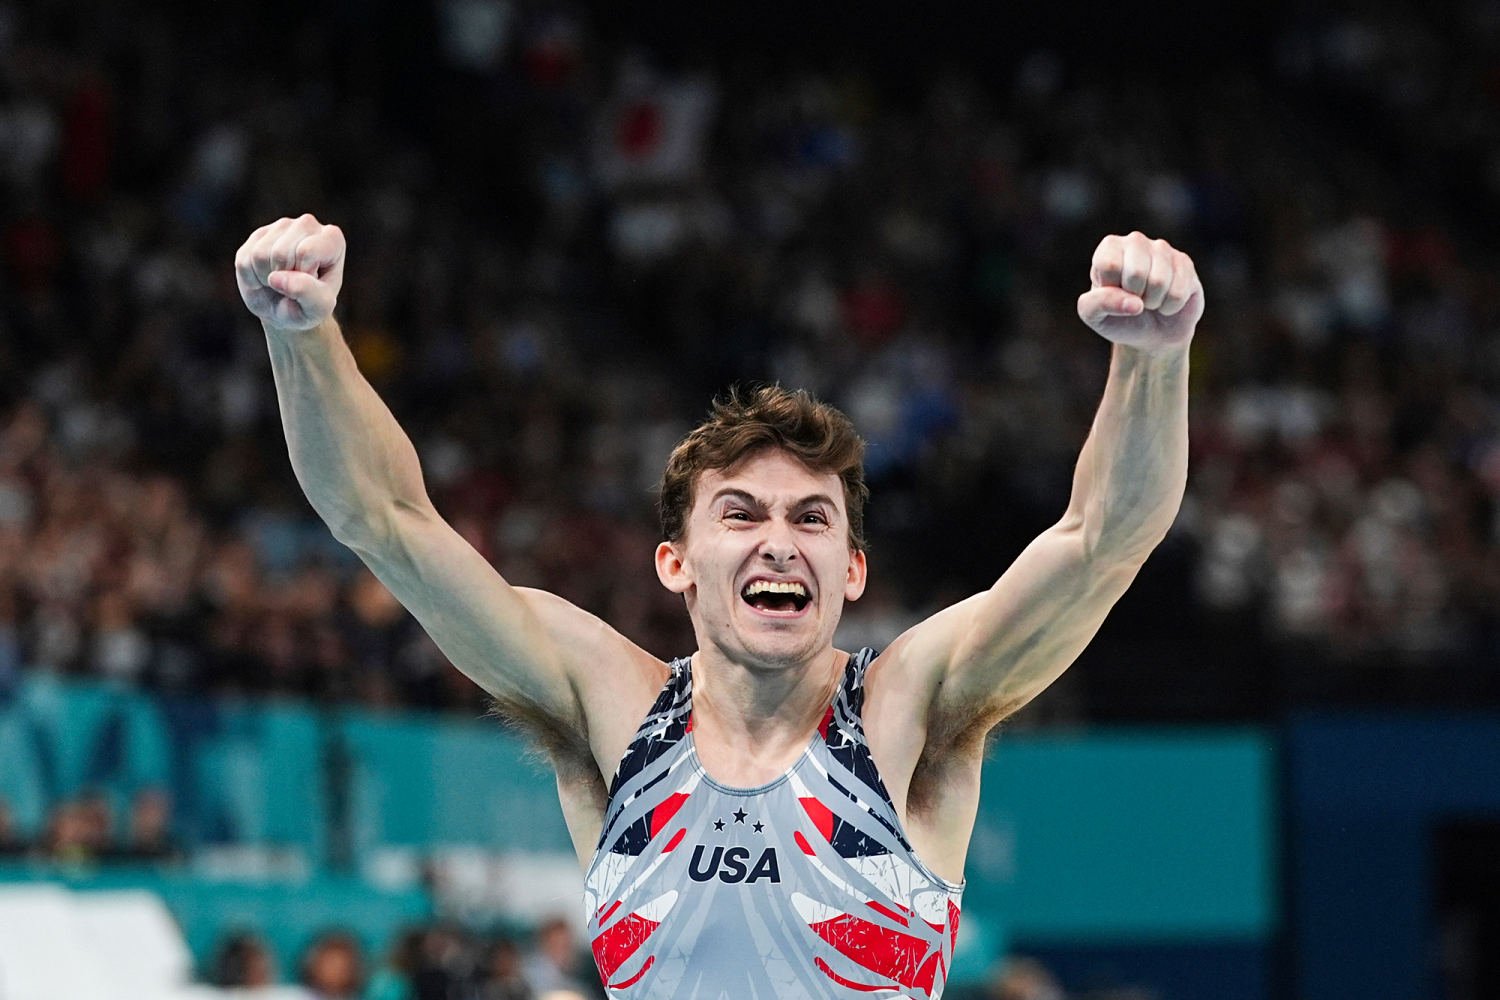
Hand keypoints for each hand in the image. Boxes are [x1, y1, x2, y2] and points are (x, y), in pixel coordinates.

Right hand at [234, 215, 345, 331]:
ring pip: (260, 254)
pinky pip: (245, 260)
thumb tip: (276, 277)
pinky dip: (252, 278)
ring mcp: (281, 227)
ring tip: (281, 281)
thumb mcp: (318, 308)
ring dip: (266, 278)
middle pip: (281, 253)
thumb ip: (307, 293)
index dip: (303, 275)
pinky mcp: (258, 235)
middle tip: (294, 285)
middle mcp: (307, 225)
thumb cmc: (309, 307)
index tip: (313, 283)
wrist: (288, 311)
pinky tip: (266, 277)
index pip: (305, 251)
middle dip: (284, 278)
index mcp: (332, 239)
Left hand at [1076, 231, 1202, 352]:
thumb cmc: (1117, 319)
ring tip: (1149, 301)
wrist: (1149, 334)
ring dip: (1153, 302)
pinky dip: (1170, 307)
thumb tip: (1134, 303)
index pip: (1109, 265)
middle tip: (1134, 300)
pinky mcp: (1185, 263)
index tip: (1113, 295)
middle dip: (1134, 298)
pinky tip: (1166, 302)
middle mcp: (1135, 241)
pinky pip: (1179, 292)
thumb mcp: (1094, 315)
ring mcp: (1163, 249)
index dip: (1112, 290)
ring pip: (1159, 282)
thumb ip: (1099, 304)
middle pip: (1136, 273)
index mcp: (1109, 248)